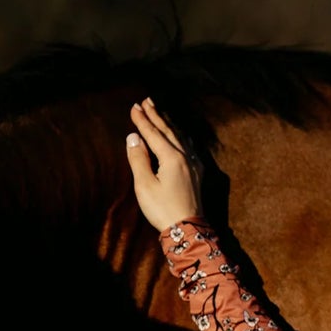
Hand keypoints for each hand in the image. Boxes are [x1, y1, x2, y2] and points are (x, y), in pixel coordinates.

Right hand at [126, 97, 202, 229]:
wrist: (188, 230)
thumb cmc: (163, 209)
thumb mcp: (144, 185)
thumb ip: (138, 159)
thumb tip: (133, 137)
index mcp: (172, 158)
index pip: (154, 134)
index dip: (143, 120)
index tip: (134, 106)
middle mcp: (185, 157)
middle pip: (168, 131)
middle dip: (156, 115)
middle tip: (147, 100)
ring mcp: (194, 165)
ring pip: (180, 137)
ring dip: (169, 123)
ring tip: (160, 112)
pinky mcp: (197, 174)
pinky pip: (190, 147)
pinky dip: (182, 136)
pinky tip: (182, 135)